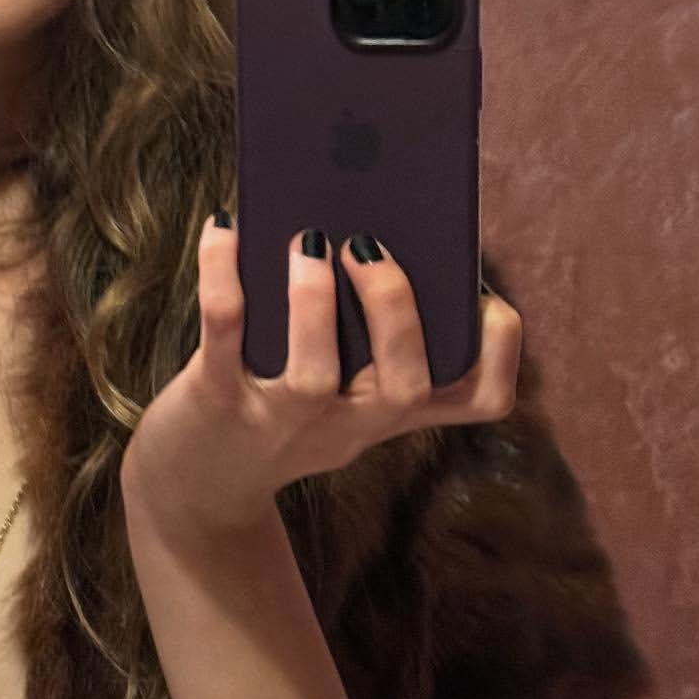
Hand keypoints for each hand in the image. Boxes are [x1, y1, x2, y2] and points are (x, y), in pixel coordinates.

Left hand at [119, 215, 522, 552]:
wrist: (197, 484)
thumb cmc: (278, 411)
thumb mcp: (335, 389)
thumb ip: (364, 329)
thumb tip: (369, 213)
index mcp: (389, 411)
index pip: (482, 399)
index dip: (501, 348)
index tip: (484, 295)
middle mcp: (346, 426)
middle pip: (405, 386)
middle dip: (396, 309)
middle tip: (367, 245)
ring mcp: (280, 422)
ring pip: (314, 377)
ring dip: (314, 304)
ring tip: (306, 240)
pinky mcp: (215, 403)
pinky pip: (223, 338)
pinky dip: (223, 277)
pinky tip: (224, 228)